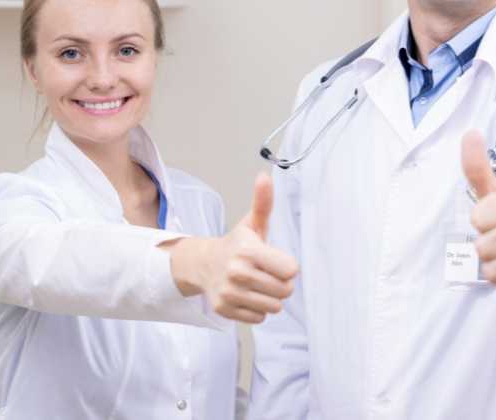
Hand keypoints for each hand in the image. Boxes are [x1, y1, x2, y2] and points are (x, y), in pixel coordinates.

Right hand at [163, 172, 298, 322]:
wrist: (204, 265)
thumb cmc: (237, 244)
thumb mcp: (252, 223)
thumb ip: (263, 202)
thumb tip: (264, 176)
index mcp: (248, 251)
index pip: (291, 271)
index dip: (287, 266)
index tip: (276, 260)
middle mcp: (237, 273)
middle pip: (285, 290)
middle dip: (281, 283)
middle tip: (267, 273)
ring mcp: (230, 294)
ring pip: (274, 307)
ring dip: (271, 298)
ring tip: (258, 284)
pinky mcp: (225, 310)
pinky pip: (259, 318)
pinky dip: (257, 310)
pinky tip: (247, 295)